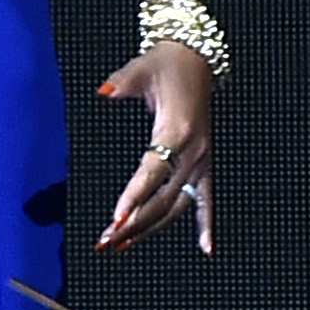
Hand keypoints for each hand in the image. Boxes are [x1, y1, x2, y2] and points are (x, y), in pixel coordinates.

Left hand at [95, 39, 213, 253]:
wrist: (197, 59)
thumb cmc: (165, 65)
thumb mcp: (140, 68)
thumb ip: (121, 83)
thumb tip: (103, 92)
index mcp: (177, 130)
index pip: (153, 171)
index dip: (134, 196)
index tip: (116, 219)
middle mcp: (194, 151)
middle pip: (163, 198)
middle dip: (133, 224)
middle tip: (104, 242)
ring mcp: (203, 161)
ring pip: (178, 206)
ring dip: (151, 229)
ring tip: (121, 247)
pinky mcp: (206, 164)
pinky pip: (206, 199)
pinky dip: (207, 225)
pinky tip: (206, 250)